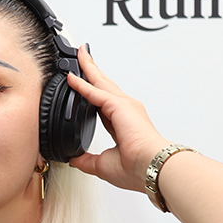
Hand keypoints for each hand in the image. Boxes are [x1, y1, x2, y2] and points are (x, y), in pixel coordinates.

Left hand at [67, 46, 169, 192]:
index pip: (102, 103)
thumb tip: (74, 159)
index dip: (91, 92)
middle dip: (92, 70)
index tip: (82, 83)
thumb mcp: (102, 165)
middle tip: (82, 56)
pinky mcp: (119, 106)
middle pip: (103, 85)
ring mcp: (124, 106)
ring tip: (79, 54)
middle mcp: (125, 111)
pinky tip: (72, 77)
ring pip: (100, 82)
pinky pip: (95, 93)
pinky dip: (82, 84)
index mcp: (123, 123)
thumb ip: (87, 160)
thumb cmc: (137, 168)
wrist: (151, 168)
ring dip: (89, 68)